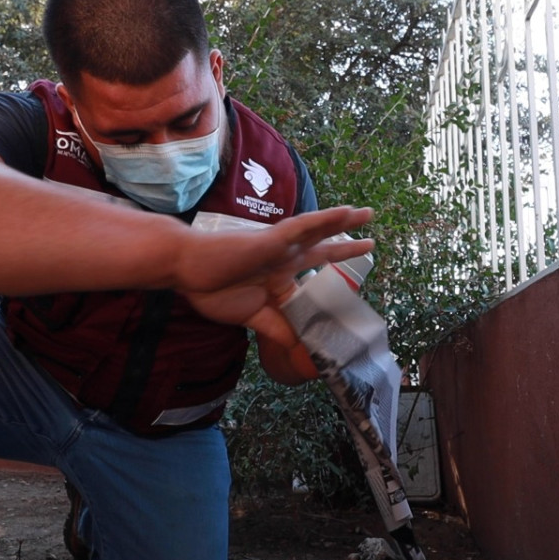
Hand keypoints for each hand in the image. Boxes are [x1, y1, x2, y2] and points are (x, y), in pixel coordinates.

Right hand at [177, 206, 373, 345]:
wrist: (186, 270)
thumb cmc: (212, 290)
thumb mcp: (253, 316)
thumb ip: (277, 328)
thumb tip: (300, 347)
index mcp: (278, 275)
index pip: (312, 275)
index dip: (330, 279)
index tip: (355, 285)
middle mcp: (283, 258)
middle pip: (322, 248)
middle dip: (347, 245)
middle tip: (372, 240)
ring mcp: (279, 246)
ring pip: (318, 230)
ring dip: (342, 222)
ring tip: (366, 214)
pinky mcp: (271, 239)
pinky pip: (303, 226)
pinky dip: (325, 219)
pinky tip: (344, 213)